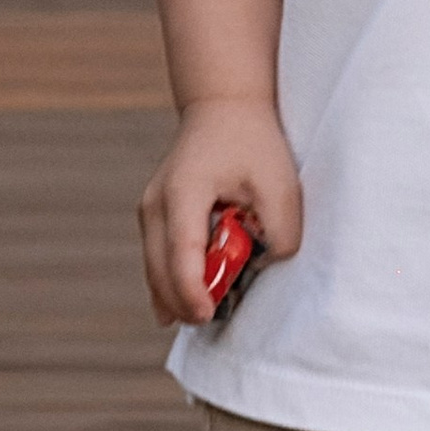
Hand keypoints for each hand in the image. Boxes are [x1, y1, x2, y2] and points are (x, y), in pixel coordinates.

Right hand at [138, 94, 303, 325]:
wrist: (223, 107)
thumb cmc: (252, 143)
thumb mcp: (280, 184)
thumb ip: (279, 232)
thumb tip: (262, 266)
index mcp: (184, 192)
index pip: (181, 252)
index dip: (192, 289)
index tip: (208, 314)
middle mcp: (155, 203)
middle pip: (158, 268)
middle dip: (183, 302)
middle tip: (210, 323)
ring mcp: (149, 209)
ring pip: (153, 268)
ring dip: (175, 295)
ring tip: (202, 316)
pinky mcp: (153, 215)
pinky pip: (156, 259)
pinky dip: (170, 282)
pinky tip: (184, 306)